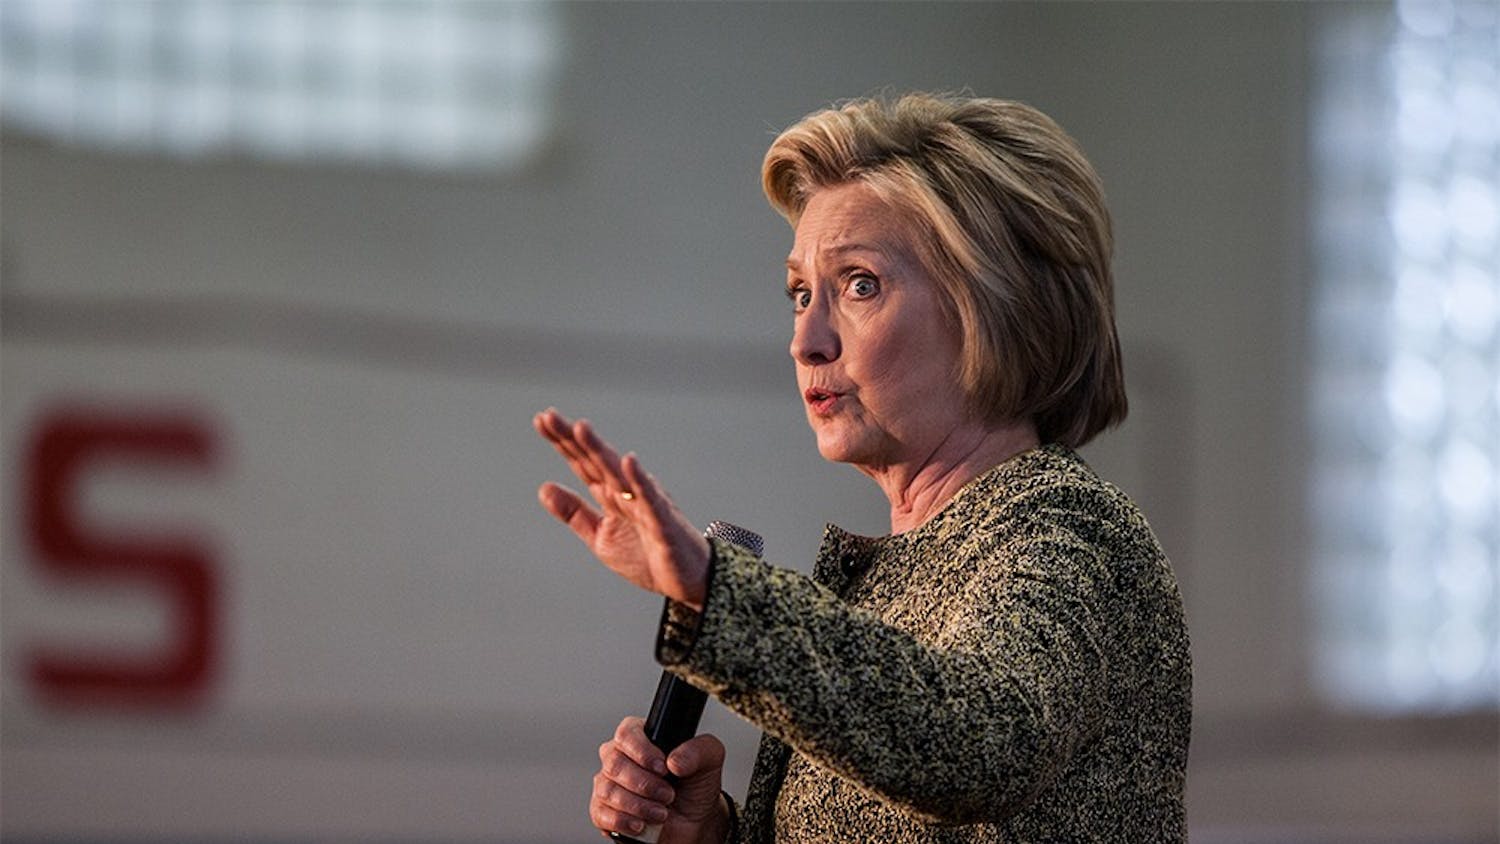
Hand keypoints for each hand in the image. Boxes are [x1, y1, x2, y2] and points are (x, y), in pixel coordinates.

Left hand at [534, 408, 711, 608]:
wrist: (686, 580)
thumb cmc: (647, 555)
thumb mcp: (600, 537)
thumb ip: (574, 512)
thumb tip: (544, 487)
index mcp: (611, 495)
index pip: (583, 463)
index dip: (563, 442)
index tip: (541, 420)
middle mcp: (627, 492)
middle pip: (596, 460)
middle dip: (573, 438)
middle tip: (548, 416)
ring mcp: (645, 504)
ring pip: (619, 472)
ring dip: (600, 450)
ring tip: (581, 429)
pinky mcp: (662, 522)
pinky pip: (650, 499)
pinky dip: (639, 479)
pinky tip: (628, 461)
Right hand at [591, 716, 728, 843]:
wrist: (695, 821)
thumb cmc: (695, 786)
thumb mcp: (710, 759)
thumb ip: (699, 750)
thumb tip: (675, 760)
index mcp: (640, 737)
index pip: (627, 733)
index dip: (642, 751)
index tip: (663, 767)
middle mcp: (620, 757)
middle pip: (614, 763)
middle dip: (644, 783)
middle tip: (668, 794)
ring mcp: (608, 784)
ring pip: (608, 790)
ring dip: (638, 805)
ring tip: (661, 812)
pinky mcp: (603, 810)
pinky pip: (601, 813)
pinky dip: (623, 821)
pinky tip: (641, 824)